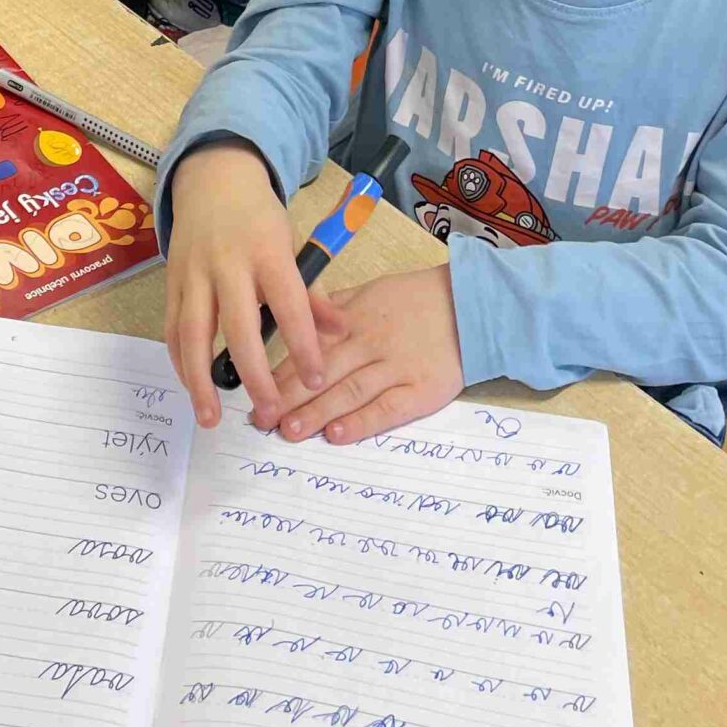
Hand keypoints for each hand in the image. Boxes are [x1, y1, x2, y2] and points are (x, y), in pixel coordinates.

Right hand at [164, 140, 324, 431]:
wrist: (213, 179)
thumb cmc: (259, 218)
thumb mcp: (292, 245)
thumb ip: (312, 292)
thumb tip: (340, 332)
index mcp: (267, 252)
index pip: (288, 304)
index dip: (303, 344)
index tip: (315, 379)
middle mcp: (227, 264)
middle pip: (238, 326)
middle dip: (253, 374)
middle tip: (268, 411)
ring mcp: (194, 274)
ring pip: (192, 333)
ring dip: (200, 379)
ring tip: (211, 418)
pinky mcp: (172, 282)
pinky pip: (171, 328)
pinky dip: (179, 362)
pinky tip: (192, 387)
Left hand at [269, 269, 463, 444]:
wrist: (470, 305)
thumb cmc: (416, 299)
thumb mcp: (371, 291)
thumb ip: (335, 310)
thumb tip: (298, 322)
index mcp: (354, 319)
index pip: (310, 347)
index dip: (281, 371)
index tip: (256, 390)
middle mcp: (371, 343)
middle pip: (323, 372)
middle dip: (289, 396)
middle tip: (261, 419)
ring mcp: (397, 367)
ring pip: (350, 392)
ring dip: (317, 413)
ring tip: (290, 430)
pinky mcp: (422, 390)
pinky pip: (388, 409)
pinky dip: (361, 423)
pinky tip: (337, 435)